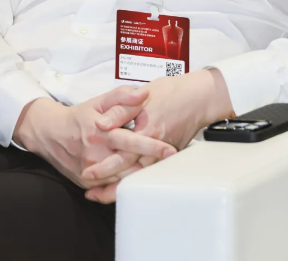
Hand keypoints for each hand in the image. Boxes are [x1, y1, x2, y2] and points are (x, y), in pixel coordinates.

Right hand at [13, 86, 175, 198]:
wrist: (51, 134)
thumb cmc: (80, 116)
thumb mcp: (99, 100)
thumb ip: (122, 96)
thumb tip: (143, 94)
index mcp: (101, 133)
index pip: (130, 141)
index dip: (151, 146)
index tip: (169, 148)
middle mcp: (95, 155)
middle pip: (128, 165)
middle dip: (151, 165)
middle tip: (172, 161)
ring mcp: (90, 171)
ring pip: (121, 179)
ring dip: (141, 177)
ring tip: (161, 172)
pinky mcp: (87, 183)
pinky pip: (110, 187)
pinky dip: (126, 184)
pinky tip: (141, 180)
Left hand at [81, 69, 232, 201]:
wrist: (200, 96)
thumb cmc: (173, 92)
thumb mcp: (142, 96)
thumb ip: (120, 110)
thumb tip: (100, 123)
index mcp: (146, 132)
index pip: (121, 156)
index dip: (103, 167)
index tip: (87, 174)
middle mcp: (155, 147)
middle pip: (130, 174)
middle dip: (109, 187)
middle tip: (91, 194)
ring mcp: (163, 153)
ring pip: (140, 176)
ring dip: (122, 186)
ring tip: (103, 194)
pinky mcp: (169, 154)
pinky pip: (150, 171)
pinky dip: (137, 178)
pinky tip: (127, 181)